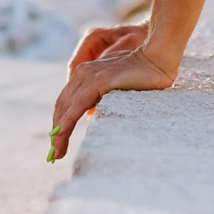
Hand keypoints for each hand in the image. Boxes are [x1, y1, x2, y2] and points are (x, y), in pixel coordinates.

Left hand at [47, 25, 175, 160]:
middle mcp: (82, 73)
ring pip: (65, 108)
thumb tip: (90, 115)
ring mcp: (88, 76)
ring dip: (59, 133)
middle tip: (55, 153)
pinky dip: (66, 124)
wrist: (158, 60)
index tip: (57, 140)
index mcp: (85, 73)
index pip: (66, 101)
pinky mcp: (97, 82)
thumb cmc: (143, 75)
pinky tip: (62, 136)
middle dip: (56, 131)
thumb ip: (100, 97)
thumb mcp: (115, 88)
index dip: (59, 121)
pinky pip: (76, 107)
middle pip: (61, 106)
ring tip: (58, 153)